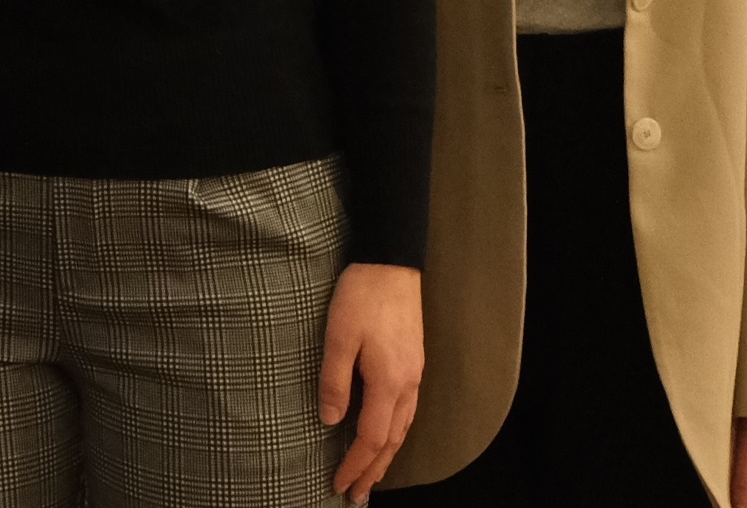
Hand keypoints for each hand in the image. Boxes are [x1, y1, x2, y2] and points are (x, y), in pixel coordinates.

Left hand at [318, 263, 421, 500]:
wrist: (391, 262)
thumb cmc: (361, 297)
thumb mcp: (338, 337)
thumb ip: (334, 381)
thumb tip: (331, 421)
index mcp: (389, 382)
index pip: (372, 438)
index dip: (356, 464)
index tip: (339, 484)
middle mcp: (408, 385)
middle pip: (393, 441)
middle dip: (373, 470)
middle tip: (356, 494)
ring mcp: (415, 374)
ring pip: (404, 428)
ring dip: (387, 455)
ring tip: (371, 475)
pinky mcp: (414, 362)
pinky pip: (408, 412)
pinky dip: (396, 434)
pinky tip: (387, 436)